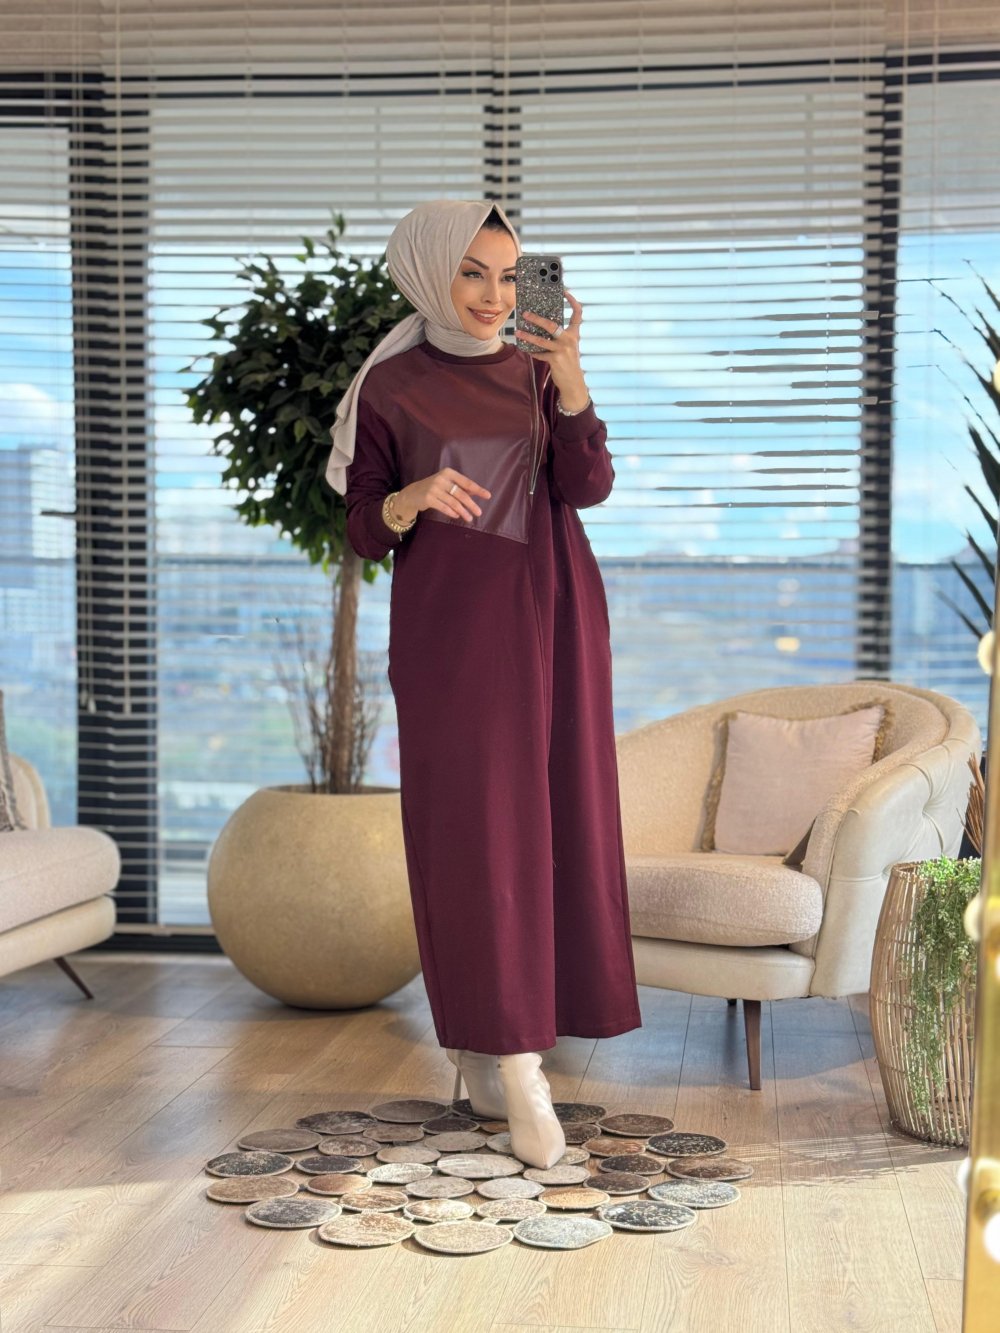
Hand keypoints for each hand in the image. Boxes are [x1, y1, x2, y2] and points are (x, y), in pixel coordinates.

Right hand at [399, 469, 490, 523]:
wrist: (413, 493)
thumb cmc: (434, 488)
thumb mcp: (447, 484)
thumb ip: (460, 487)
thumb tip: (478, 492)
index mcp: (448, 473)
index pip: (466, 482)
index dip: (478, 489)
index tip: (488, 496)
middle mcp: (441, 479)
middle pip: (461, 494)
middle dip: (471, 504)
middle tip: (479, 513)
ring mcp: (434, 488)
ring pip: (453, 502)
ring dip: (463, 511)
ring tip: (469, 518)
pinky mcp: (428, 498)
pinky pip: (444, 507)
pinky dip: (452, 512)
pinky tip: (457, 516)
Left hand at [515, 290, 588, 404]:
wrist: (574, 383)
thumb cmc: (569, 363)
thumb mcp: (569, 347)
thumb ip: (560, 337)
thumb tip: (543, 326)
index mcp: (574, 335)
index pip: (578, 314)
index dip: (573, 302)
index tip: (566, 292)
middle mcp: (569, 340)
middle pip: (552, 325)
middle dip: (537, 319)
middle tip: (525, 314)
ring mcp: (562, 350)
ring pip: (541, 340)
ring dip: (528, 336)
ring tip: (518, 332)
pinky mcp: (555, 360)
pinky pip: (539, 354)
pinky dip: (531, 351)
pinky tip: (524, 348)